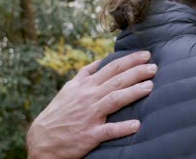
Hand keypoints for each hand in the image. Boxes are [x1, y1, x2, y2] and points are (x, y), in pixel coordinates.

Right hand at [27, 51, 156, 158]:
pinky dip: (122, 128)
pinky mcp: (89, 135)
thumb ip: (85, 75)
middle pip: (116, 80)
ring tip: (150, 86)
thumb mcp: (69, 89)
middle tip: (154, 67)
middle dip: (137, 71)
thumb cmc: (58, 113)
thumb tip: (100, 61)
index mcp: (85, 86)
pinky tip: (136, 125)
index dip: (130, 60)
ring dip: (133, 92)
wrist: (41, 140)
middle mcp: (88, 97)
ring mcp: (89, 116)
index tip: (145, 55)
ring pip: (114, 100)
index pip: (111, 68)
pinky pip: (108, 130)